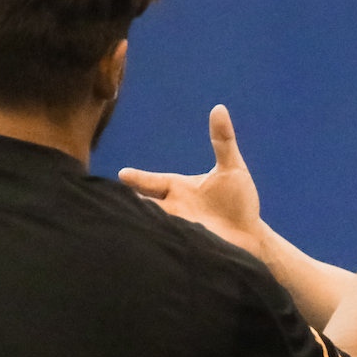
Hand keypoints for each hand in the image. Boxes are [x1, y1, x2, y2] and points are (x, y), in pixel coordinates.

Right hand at [118, 105, 267, 255]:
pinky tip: (142, 248)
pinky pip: (165, 245)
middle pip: (144, 205)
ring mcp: (178, 228)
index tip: (121, 174)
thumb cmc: (240, 202)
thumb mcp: (232, 168)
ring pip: (151, 225)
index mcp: (179, 188)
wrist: (251, 236)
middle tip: (105, 202)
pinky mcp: (185, 246)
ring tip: (117, 224)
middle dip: (127, 204)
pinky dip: (155, 245)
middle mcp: (173, 208)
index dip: (137, 179)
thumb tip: (219, 108)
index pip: (152, 182)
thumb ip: (223, 141)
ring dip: (139, 224)